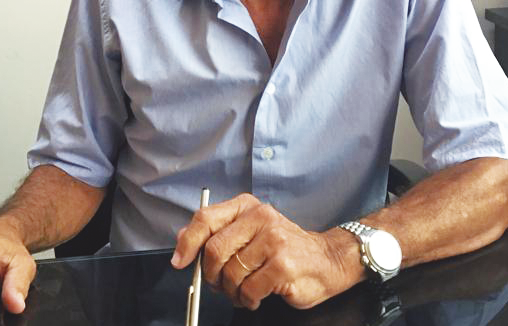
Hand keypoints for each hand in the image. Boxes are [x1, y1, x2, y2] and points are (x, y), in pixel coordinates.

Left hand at [171, 193, 363, 309]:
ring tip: (243, 291)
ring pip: (231, 273)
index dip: (188, 242)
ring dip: (231, 291)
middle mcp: (261, 217)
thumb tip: (183, 239)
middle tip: (220, 284)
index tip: (180, 262)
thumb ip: (217, 233)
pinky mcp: (283, 265)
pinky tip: (257, 295)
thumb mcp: (250, 232)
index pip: (206, 218)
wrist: (327, 260)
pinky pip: (248, 290)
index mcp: (248, 207)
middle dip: (212, 275)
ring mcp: (274, 240)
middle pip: (215, 249)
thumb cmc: (285, 248)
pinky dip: (247, 299)